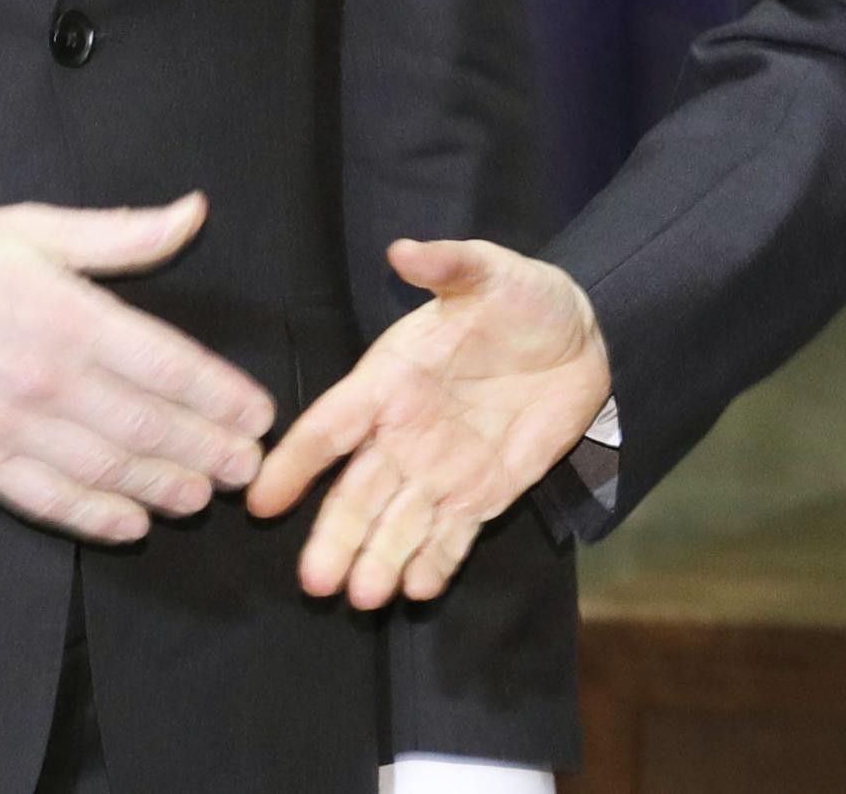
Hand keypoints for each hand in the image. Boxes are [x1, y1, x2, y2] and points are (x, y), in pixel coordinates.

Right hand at [0, 190, 275, 543]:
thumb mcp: (36, 226)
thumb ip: (122, 234)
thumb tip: (195, 212)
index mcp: (66, 313)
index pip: (167, 365)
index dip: (220, 396)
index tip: (259, 415)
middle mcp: (43, 375)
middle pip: (146, 427)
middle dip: (207, 451)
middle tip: (248, 469)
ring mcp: (6, 424)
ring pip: (104, 470)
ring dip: (162, 489)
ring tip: (203, 497)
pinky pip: (44, 499)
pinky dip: (92, 517)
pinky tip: (131, 526)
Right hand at [249, 237, 611, 607]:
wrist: (584, 336)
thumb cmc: (523, 299)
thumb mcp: (491, 272)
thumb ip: (448, 265)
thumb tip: (404, 250)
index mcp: (389, 382)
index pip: (330, 426)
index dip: (295, 462)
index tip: (261, 498)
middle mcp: (402, 435)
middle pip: (355, 493)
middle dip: (334, 536)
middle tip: (315, 580)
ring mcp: (440, 471)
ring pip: (396, 524)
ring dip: (376, 560)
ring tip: (362, 596)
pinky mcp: (482, 495)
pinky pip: (451, 538)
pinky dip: (434, 565)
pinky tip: (416, 591)